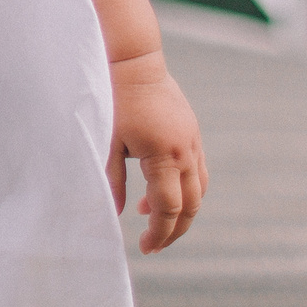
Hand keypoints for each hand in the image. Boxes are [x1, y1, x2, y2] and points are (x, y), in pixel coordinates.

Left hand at [108, 51, 205, 252]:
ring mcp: (193, 139)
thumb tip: (118, 214)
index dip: (159, 234)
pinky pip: (197, 169)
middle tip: (153, 245)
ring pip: (200, 188)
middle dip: (174, 229)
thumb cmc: (113, 97)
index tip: (145, 248)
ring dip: (181, 209)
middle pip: (192, 205)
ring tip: (152, 219)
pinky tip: (156, 190)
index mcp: (165, 155)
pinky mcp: (192, 130)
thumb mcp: (106, 141)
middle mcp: (186, 150)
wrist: (132, 58)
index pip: (168, 208)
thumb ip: (112, 180)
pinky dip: (184, 187)